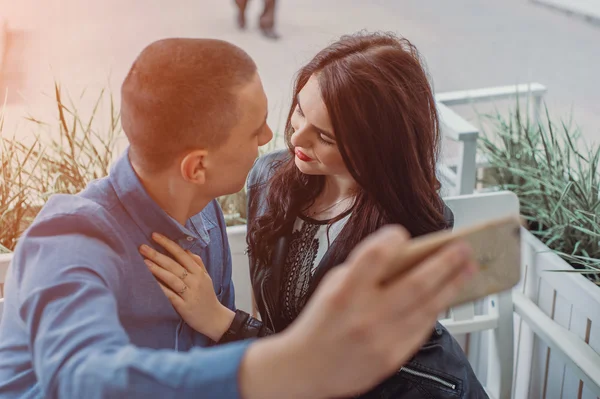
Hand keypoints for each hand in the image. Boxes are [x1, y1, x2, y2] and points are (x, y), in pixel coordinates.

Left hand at [139, 233, 233, 341]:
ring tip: (144, 262)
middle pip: (174, 265)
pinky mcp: (185, 307)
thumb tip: (186, 250)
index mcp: (199, 272)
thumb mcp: (206, 277)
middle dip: (158, 255)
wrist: (215, 319)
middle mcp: (195, 281)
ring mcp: (190, 294)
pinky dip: (161, 288)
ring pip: (172, 278)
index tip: (155, 236)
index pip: (182, 254)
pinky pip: (171, 296)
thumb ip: (197, 263)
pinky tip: (151, 283)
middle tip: (142, 247)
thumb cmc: (207, 297)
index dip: (168, 244)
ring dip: (157, 269)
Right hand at [239, 225, 477, 398]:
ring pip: (427, 307)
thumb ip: (363, 270)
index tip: (403, 232)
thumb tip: (400, 254)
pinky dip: (437, 309)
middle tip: (462, 249)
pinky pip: (423, 328)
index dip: (392, 239)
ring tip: (466, 269)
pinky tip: (445, 296)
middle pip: (415, 283)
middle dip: (444, 263)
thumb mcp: (332, 286)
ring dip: (451, 285)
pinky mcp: (393, 357)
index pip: (374, 256)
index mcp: (344, 293)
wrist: (306, 368)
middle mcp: (365, 316)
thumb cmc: (320, 323)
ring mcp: (382, 339)